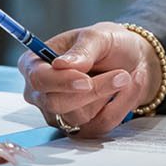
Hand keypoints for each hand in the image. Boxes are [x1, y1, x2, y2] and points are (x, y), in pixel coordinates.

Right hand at [17, 22, 159, 137]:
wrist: (131, 62)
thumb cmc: (108, 45)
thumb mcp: (98, 37)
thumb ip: (81, 50)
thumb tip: (61, 65)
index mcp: (34, 63)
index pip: (38, 79)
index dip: (61, 82)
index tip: (86, 81)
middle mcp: (40, 92)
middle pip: (56, 103)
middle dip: (93, 90)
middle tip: (121, 75)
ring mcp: (57, 114)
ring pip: (79, 116)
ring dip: (108, 95)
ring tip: (125, 75)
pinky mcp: (78, 129)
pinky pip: (98, 126)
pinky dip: (119, 107)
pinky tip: (127, 90)